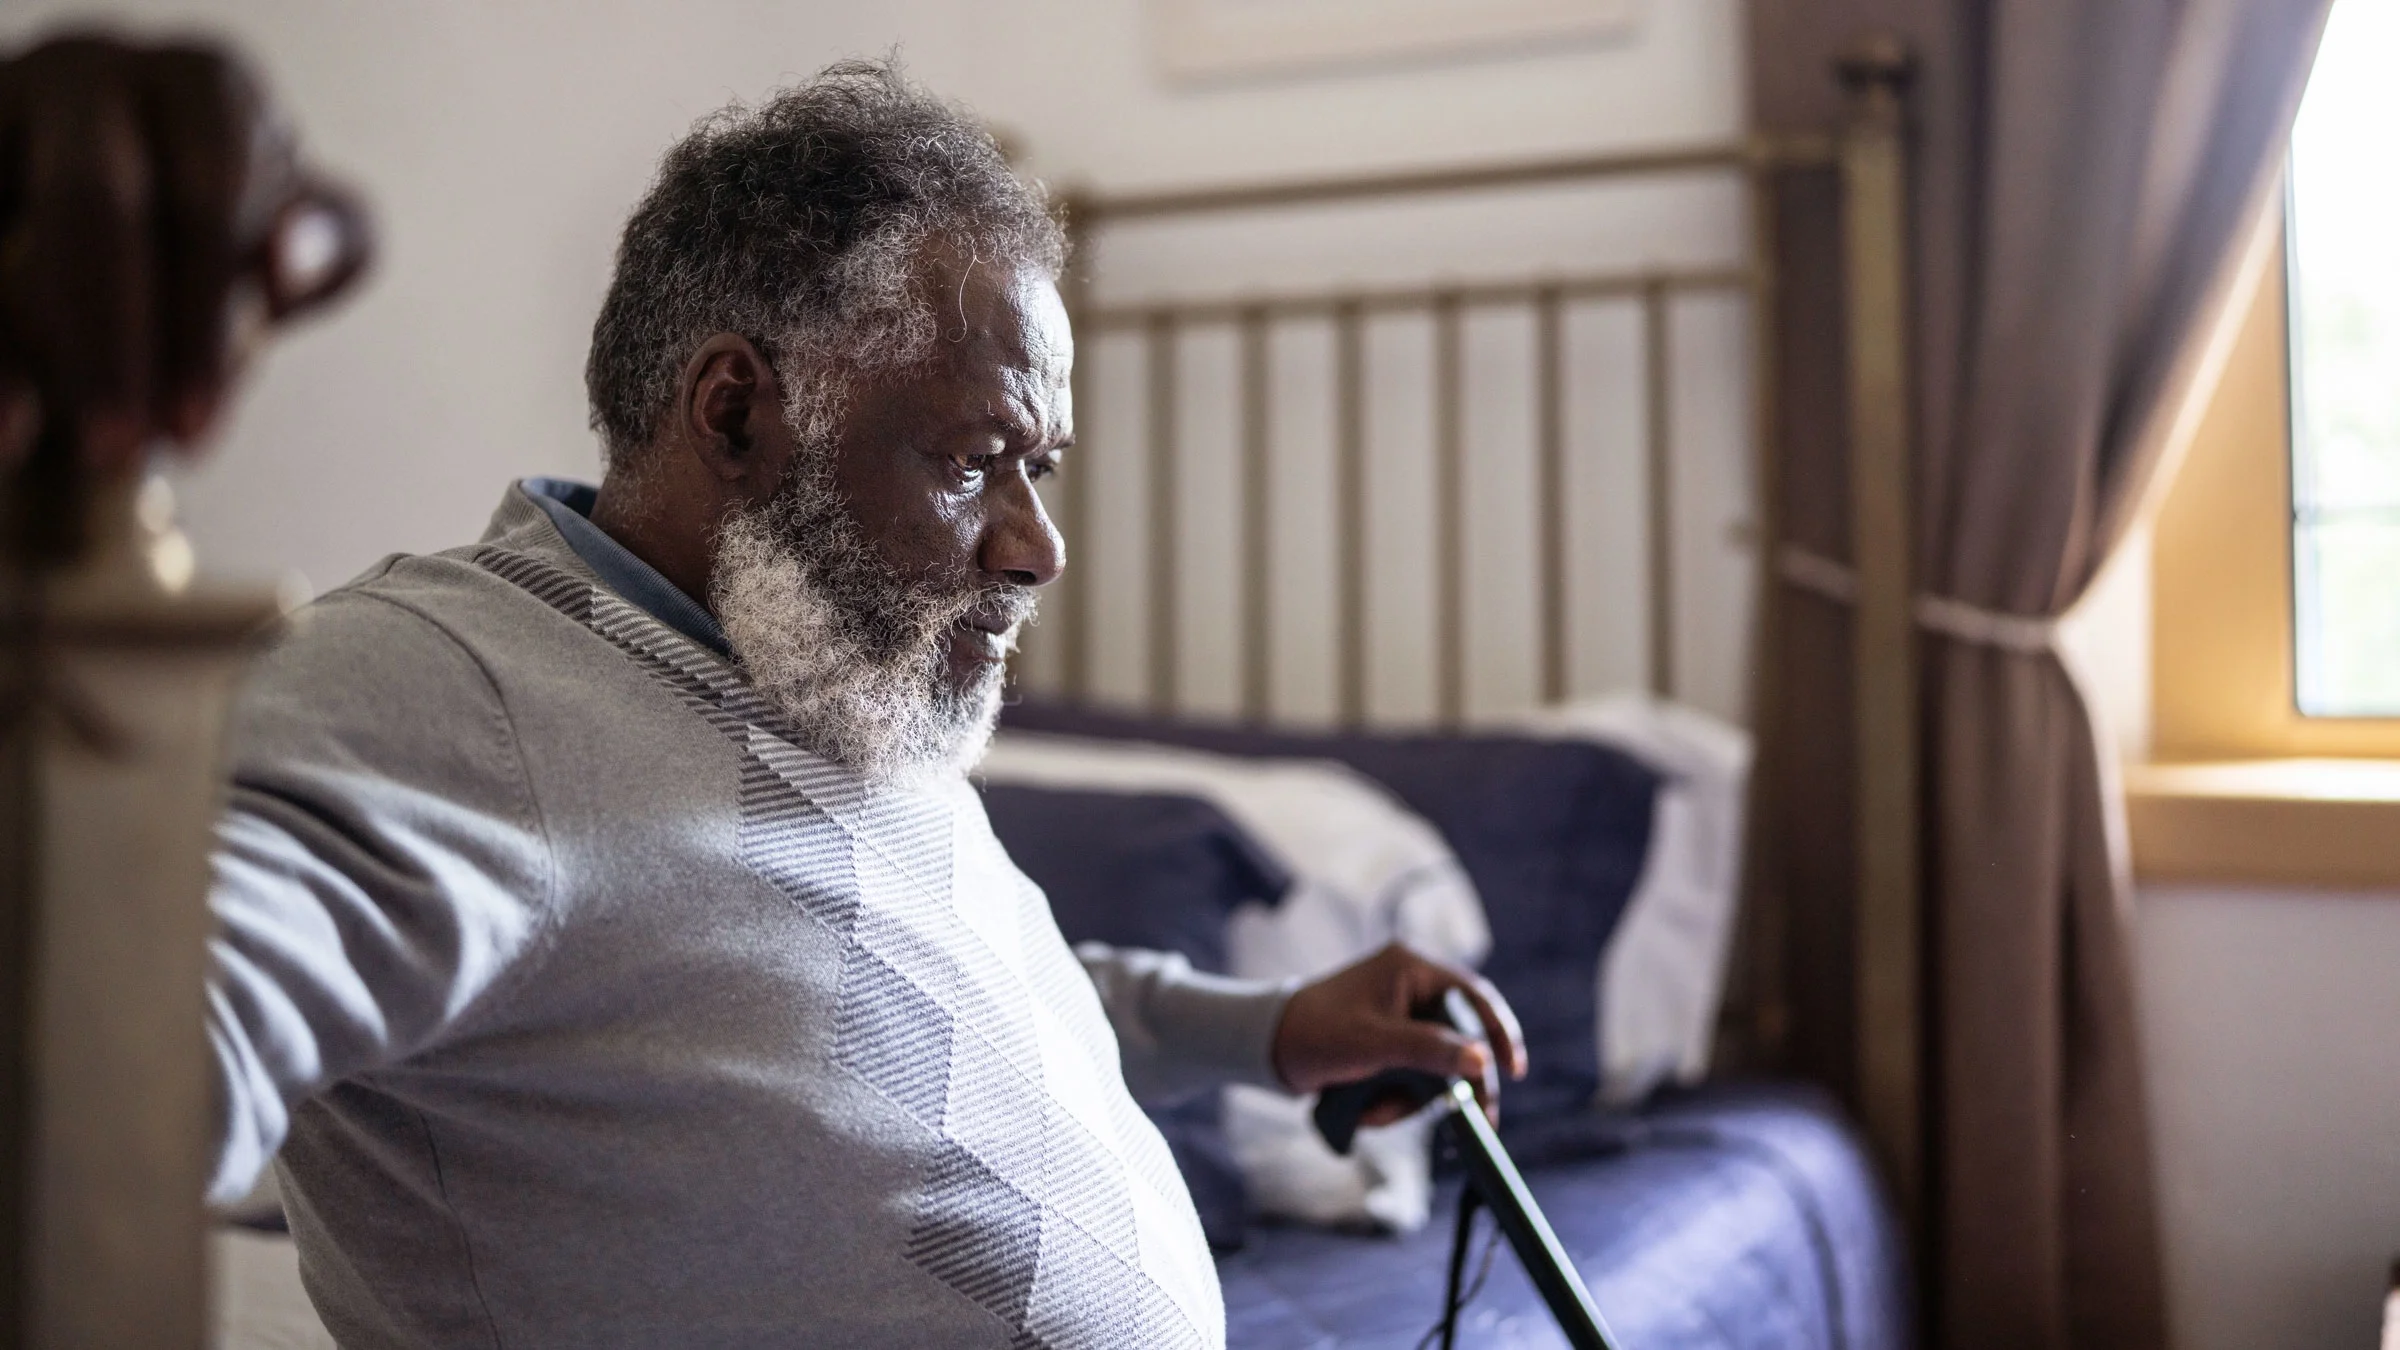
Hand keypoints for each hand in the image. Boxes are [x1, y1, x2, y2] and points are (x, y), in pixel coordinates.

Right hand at [0, 32, 371, 476]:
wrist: (153, 211)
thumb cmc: (248, 223)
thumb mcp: (313, 232)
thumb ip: (332, 240)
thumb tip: (286, 261)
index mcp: (205, 87)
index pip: (210, 194)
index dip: (201, 317)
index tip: (196, 425)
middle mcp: (96, 74)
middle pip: (96, 202)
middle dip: (108, 337)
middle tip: (119, 449)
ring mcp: (15, 102)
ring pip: (8, 229)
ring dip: (21, 350)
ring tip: (47, 448)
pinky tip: (5, 432)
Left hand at [1270, 942, 1526, 1127]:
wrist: (1266, 1050)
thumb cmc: (1315, 1033)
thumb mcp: (1375, 1043)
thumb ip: (1430, 1050)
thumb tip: (1481, 1061)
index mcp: (1411, 967)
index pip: (1474, 997)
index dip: (1499, 1033)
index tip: (1513, 1070)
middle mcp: (1411, 986)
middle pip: (1460, 1038)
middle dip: (1452, 1082)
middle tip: (1476, 1118)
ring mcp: (1399, 1016)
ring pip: (1436, 1065)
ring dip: (1414, 1098)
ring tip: (1377, 1111)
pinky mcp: (1387, 1043)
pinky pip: (1413, 1076)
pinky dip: (1397, 1098)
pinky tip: (1369, 1109)